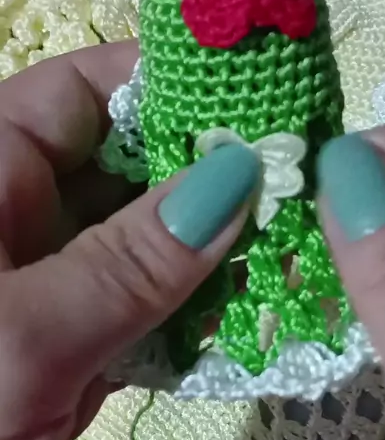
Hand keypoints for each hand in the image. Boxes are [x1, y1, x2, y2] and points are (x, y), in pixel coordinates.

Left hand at [0, 42, 258, 439]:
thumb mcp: (28, 335)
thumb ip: (132, 260)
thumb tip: (238, 176)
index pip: (76, 96)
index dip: (165, 87)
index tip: (260, 99)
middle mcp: (11, 223)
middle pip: (121, 170)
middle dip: (206, 178)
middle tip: (301, 187)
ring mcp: (41, 291)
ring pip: (139, 247)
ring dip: (209, 254)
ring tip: (294, 249)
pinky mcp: (65, 351)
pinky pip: (140, 314)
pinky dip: (188, 318)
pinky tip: (249, 321)